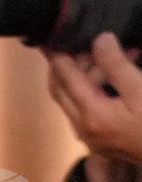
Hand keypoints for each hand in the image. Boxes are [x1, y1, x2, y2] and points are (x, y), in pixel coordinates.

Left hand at [46, 26, 141, 181]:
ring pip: (73, 101)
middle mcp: (84, 129)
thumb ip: (116, 65)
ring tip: (109, 55)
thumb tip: (99, 40)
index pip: (66, 79)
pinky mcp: (101, 141)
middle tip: (77, 44)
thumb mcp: (139, 89)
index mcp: (91, 115)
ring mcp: (91, 137)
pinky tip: (113, 78)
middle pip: (61, 91)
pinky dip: (92, 91)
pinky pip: (86, 110)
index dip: (58, 57)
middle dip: (66, 65)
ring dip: (85, 76)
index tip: (49, 40)